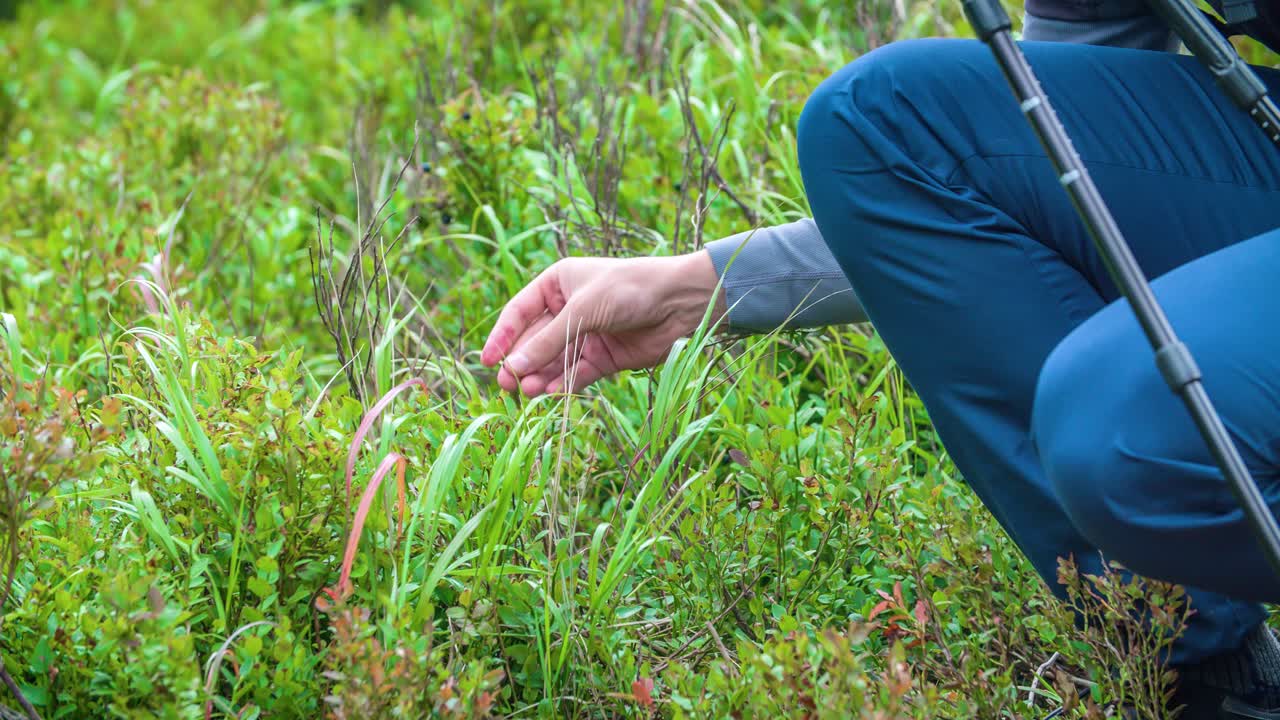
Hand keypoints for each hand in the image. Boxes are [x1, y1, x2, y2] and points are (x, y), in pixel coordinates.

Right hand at [480, 251, 725, 396]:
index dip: (502, 336)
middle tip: (505, 386)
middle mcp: (568, 309)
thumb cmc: (628, 289)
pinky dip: (563, 385)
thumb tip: (512, 368)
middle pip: (534, 341)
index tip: (487, 361)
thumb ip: (547, 341)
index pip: (519, 312)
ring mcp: (586, 335)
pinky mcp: (604, 358)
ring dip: (540, 376)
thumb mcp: (582, 310)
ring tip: (528, 394)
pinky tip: (551, 395)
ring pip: (554, 361)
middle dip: (521, 363)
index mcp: (557, 284)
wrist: (679, 302)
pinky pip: (576, 374)